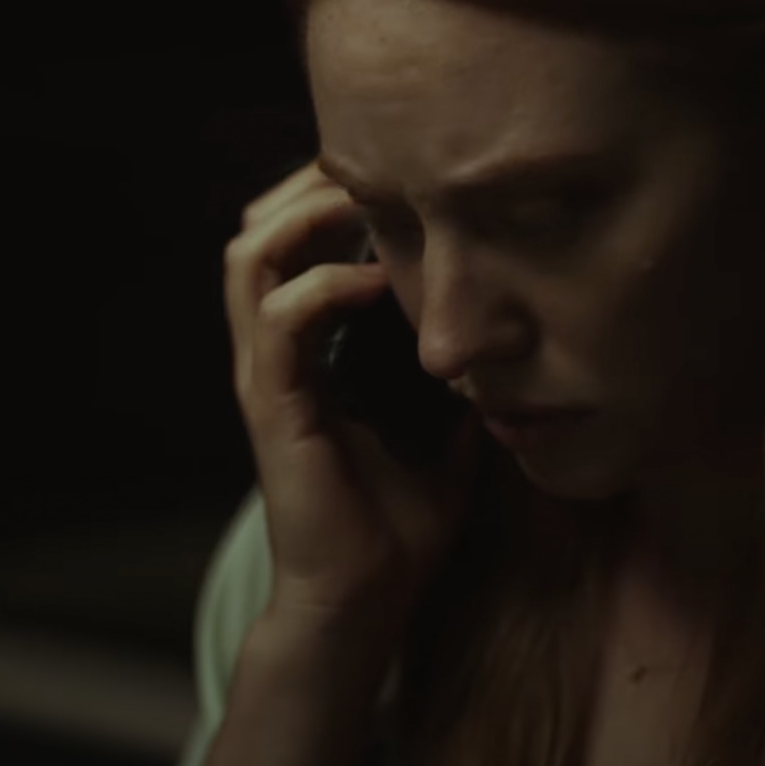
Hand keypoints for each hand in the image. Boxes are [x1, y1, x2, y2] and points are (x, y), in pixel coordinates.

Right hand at [223, 160, 484, 641]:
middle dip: (306, 184)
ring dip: (302, 216)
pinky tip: (372, 280)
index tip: (389, 174)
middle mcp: (271, 352)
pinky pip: (281, 320)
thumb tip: (514, 336)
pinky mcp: (275, 406)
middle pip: (255, 228)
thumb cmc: (396, 523)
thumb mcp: (443, 430)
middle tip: (371, 165)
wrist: (364, 600)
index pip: (287, 241)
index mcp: (302, 351)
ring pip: (250, 257)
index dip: (324, 195)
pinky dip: (321, 285)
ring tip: (361, 203)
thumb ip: (458, 375)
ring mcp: (266, 376)